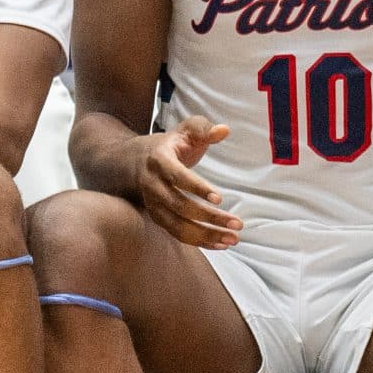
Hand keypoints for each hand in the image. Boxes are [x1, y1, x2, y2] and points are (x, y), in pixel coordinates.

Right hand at [132, 116, 237, 247]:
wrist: (135, 161)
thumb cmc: (170, 144)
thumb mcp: (186, 130)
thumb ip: (204, 128)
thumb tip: (224, 130)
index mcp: (159, 160)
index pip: (177, 176)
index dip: (197, 187)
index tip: (219, 199)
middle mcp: (152, 185)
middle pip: (179, 205)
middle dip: (209, 217)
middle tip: (237, 223)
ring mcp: (153, 204)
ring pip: (177, 225)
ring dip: (206, 235)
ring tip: (232, 239)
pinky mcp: (157, 217)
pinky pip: (177, 233)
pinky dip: (198, 241)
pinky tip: (220, 244)